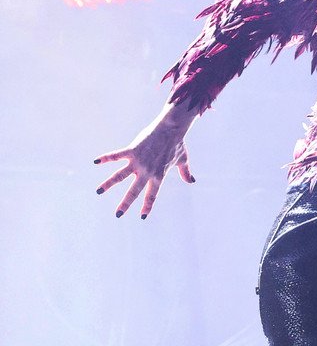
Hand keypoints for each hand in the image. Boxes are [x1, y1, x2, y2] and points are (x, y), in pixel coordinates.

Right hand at [94, 101, 195, 218]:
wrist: (172, 128)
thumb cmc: (177, 144)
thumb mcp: (183, 161)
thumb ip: (186, 173)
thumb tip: (192, 181)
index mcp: (159, 175)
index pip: (152, 195)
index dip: (147, 206)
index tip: (142, 217)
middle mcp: (147, 171)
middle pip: (134, 191)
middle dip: (125, 204)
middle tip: (118, 215)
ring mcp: (139, 161)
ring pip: (120, 176)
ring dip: (108, 184)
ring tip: (98, 192)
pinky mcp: (133, 150)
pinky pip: (117, 155)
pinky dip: (106, 158)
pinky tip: (95, 162)